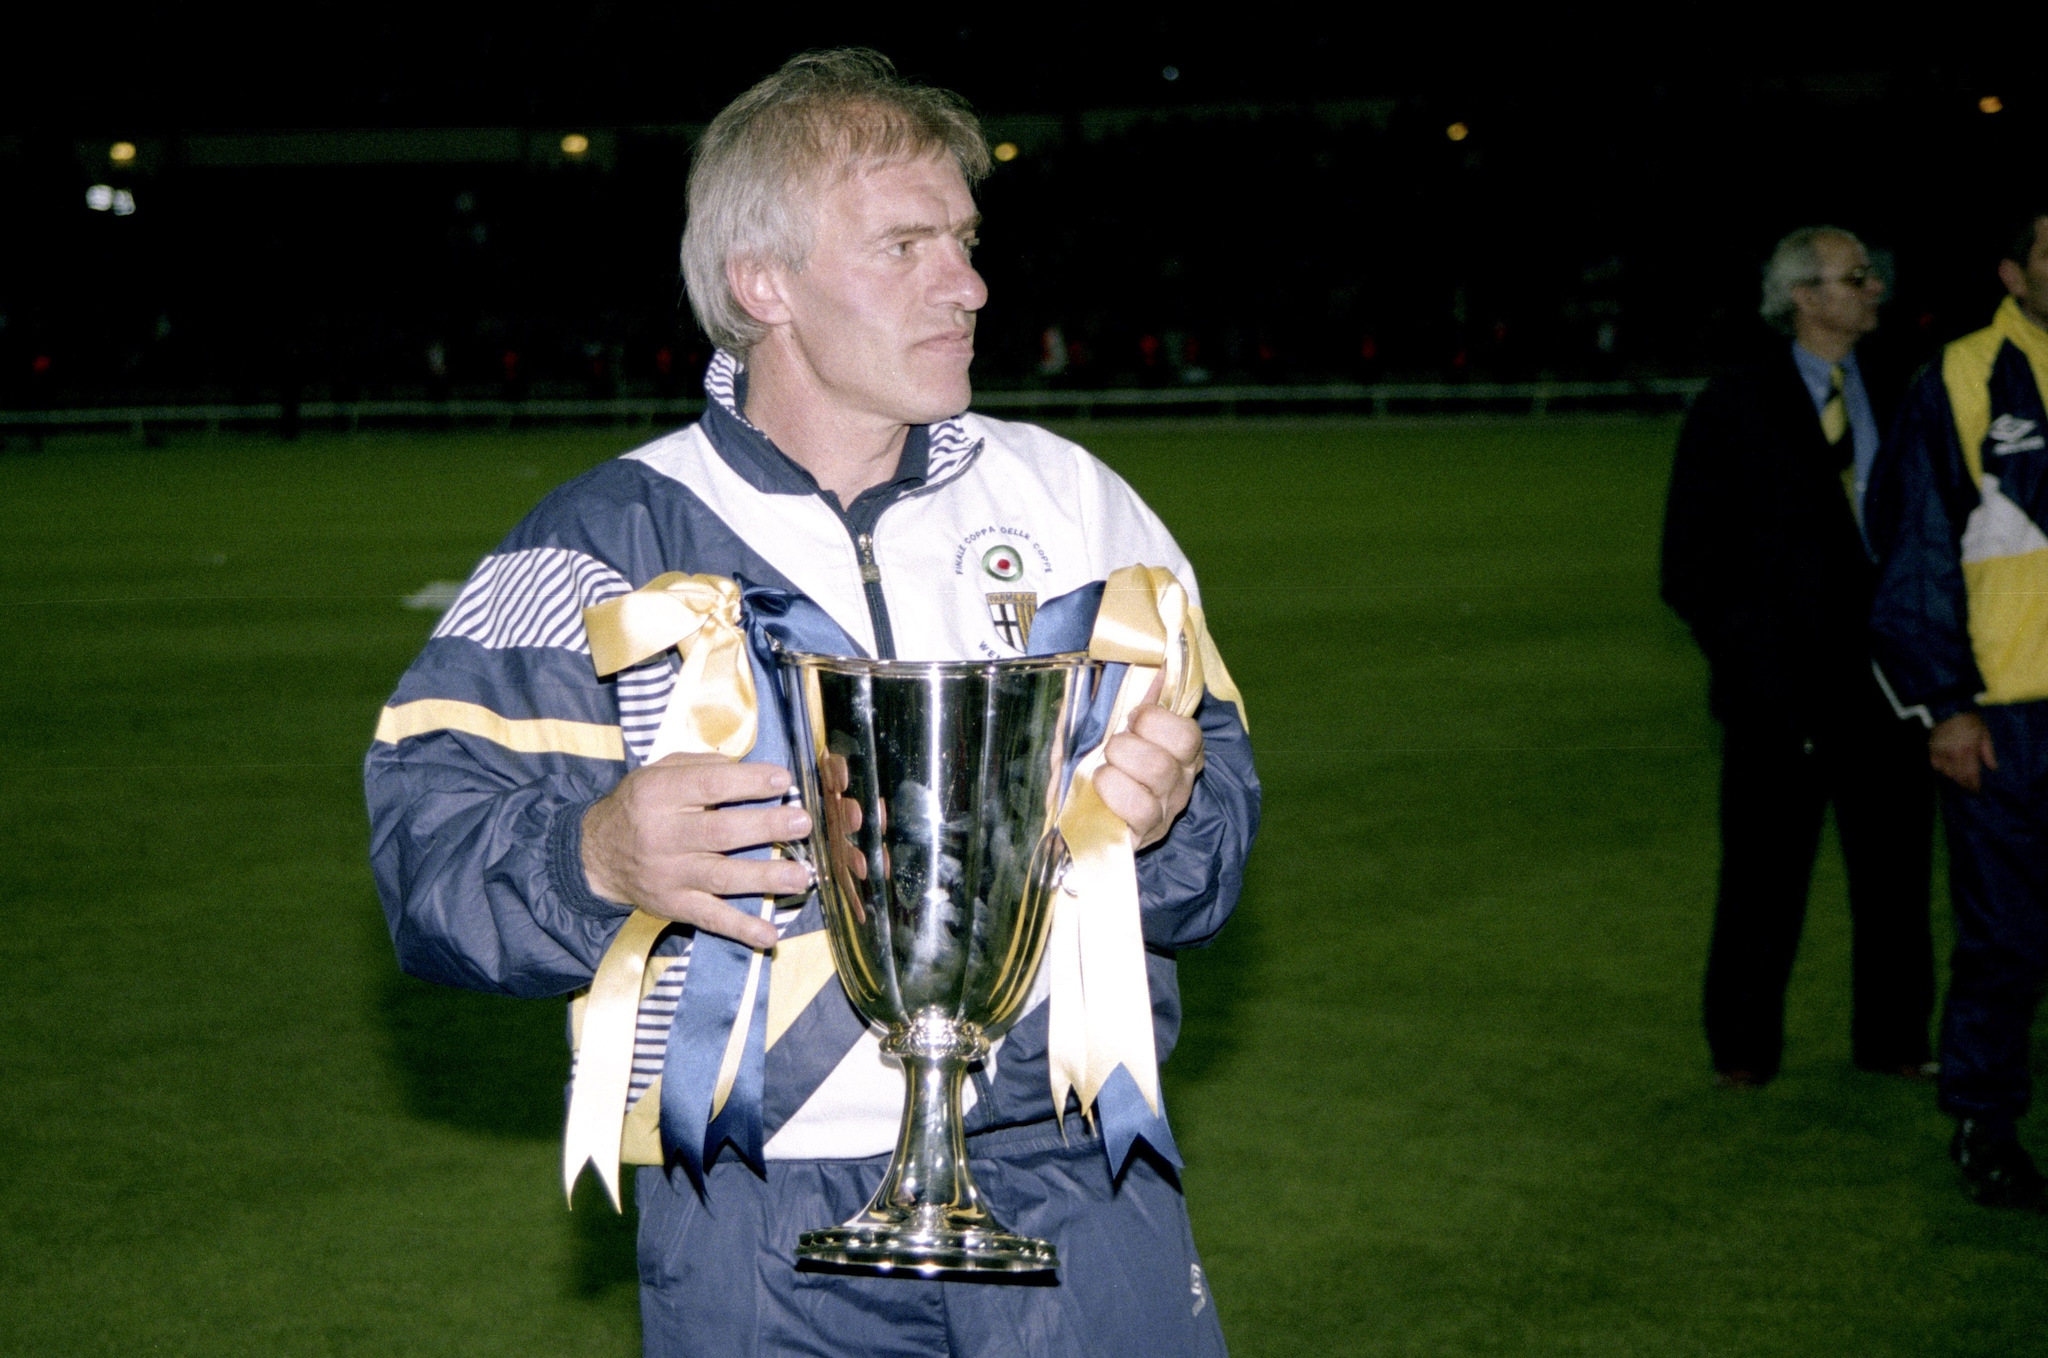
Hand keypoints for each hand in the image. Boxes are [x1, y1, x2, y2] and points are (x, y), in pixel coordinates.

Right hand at [580, 752, 811, 949]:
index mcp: (659, 794)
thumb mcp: (659, 773)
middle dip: (766, 827)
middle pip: (720, 832)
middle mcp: (663, 835)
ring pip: (722, 877)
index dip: (748, 782)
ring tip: (800, 876)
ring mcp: (670, 874)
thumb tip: (746, 768)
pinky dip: (740, 929)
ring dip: (764, 877)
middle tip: (802, 823)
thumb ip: (700, 766)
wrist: (597, 854)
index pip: (709, 785)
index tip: (783, 781)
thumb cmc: (641, 806)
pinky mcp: (673, 905)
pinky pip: (710, 918)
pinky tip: (769, 935)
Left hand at [1094, 675, 1204, 849]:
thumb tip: (1153, 664)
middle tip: (1112, 747)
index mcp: (1177, 753)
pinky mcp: (1145, 836)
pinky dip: (1111, 790)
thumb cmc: (1086, 767)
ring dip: (1118, 763)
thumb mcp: (1100, 727)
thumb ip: (1125, 697)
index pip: (1189, 731)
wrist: (1062, 817)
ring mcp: (1165, 812)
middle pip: (1176, 748)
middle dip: (1131, 739)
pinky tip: (1098, 790)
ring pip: (1158, 771)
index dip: (1156, 718)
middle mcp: (1180, 783)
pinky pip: (1138, 808)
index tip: (1131, 719)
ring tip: (1101, 769)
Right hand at [1929, 712, 1997, 793]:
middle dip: (1964, 784)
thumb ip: (1988, 751)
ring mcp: (1942, 752)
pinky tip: (1946, 770)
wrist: (1948, 708)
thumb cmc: (1970, 719)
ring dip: (1954, 778)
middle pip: (1959, 776)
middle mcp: (1955, 754)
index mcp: (1970, 750)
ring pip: (1947, 773)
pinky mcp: (1932, 749)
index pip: (1972, 774)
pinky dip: (1941, 770)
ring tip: (1959, 780)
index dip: (1974, 785)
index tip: (1977, 791)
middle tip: (1969, 788)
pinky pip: (1936, 766)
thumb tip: (1993, 768)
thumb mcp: (1984, 733)